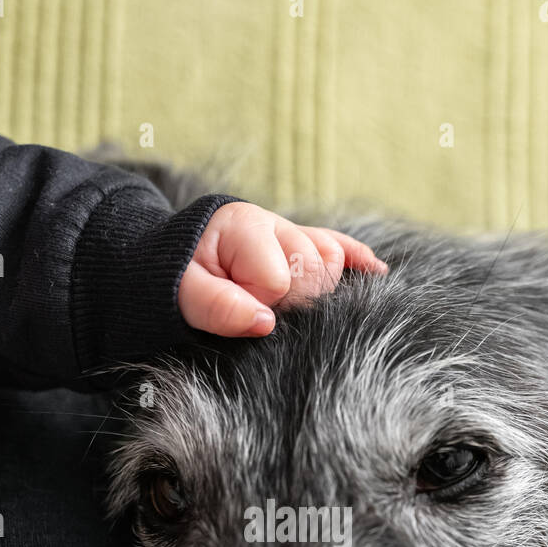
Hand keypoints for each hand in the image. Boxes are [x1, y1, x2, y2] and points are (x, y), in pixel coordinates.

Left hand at [177, 201, 386, 336]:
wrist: (170, 263)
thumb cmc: (174, 280)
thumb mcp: (180, 294)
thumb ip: (216, 306)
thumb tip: (265, 323)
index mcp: (243, 227)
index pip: (278, 278)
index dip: (261, 305)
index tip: (236, 309)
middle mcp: (272, 223)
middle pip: (315, 267)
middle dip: (294, 300)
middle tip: (261, 310)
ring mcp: (290, 232)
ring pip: (331, 258)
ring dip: (321, 286)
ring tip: (293, 305)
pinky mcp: (301, 243)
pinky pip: (338, 246)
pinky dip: (357, 260)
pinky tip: (377, 273)